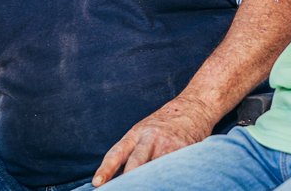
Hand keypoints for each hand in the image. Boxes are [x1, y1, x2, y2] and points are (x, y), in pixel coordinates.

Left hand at [92, 94, 218, 185]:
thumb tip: (118, 179)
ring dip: (151, 180)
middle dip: (129, 178)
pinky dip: (170, 178)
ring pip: (156, 168)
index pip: (117, 153)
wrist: (193, 107)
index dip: (106, 169)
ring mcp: (168, 144)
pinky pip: (174, 168)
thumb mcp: (143, 132)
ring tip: (149, 186)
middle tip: (121, 189)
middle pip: (137, 161)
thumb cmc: (163, 125)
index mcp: (136, 134)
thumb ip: (131, 153)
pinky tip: (168, 183)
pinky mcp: (185, 150)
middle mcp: (150, 138)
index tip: (97, 183)